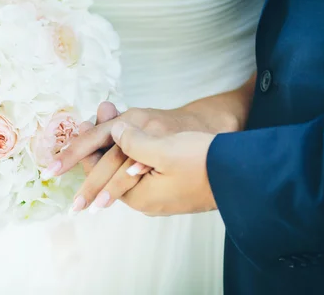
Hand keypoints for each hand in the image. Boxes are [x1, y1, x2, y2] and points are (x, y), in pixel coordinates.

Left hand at [50, 103, 235, 213]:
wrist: (245, 172)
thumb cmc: (205, 162)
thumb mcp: (163, 149)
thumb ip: (132, 141)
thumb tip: (111, 129)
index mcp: (140, 196)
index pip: (100, 172)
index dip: (84, 150)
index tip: (78, 128)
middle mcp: (147, 200)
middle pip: (110, 173)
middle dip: (95, 150)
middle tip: (86, 126)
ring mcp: (161, 195)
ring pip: (126, 168)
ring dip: (115, 146)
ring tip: (108, 124)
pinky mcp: (173, 185)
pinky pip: (143, 168)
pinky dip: (133, 150)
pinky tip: (133, 135)